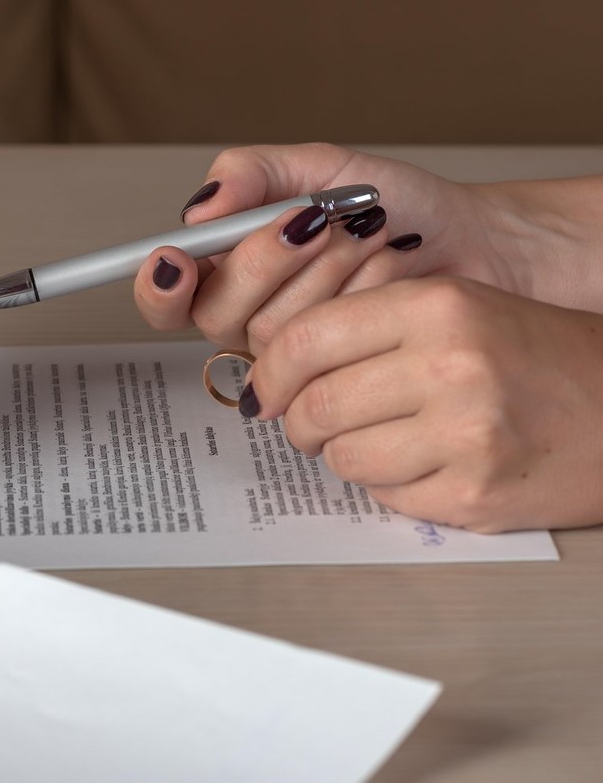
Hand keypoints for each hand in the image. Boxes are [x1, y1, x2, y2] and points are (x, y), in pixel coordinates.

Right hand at [133, 143, 541, 352]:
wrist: (472, 239)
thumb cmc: (396, 204)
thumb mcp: (317, 168)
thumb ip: (251, 175)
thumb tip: (200, 208)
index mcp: (227, 269)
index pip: (165, 296)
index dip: (158, 286)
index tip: (173, 261)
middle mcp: (249, 317)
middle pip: (216, 312)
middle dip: (268, 258)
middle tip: (318, 218)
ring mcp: (293, 353)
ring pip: (272, 330)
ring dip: (328, 268)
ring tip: (371, 232)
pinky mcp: (338, 374)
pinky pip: (324, 348)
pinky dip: (362, 292)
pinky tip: (390, 267)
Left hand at [241, 276, 602, 531]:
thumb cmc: (536, 357)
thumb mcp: (455, 309)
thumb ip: (366, 328)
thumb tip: (274, 370)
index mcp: (436, 306)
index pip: (304, 339)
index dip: (271, 372)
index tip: (268, 388)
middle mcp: (450, 364)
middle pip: (313, 406)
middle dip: (300, 423)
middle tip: (313, 424)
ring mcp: (464, 434)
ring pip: (343, 457)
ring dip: (346, 455)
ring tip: (386, 439)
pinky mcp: (474, 493)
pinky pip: (386, 497)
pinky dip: (392, 486)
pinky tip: (429, 462)